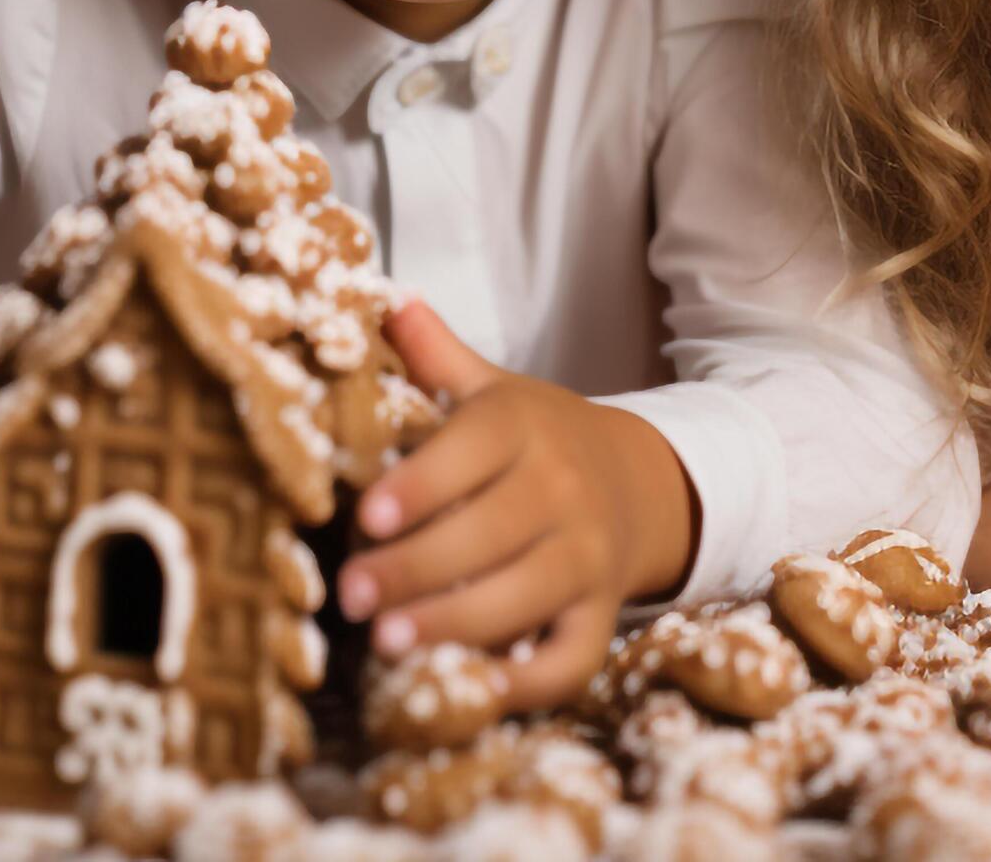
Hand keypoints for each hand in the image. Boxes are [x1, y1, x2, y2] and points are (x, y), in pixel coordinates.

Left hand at [335, 300, 693, 709]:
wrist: (640, 482)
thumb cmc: (536, 441)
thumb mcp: (493, 391)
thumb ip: (438, 357)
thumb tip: (385, 301)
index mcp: (524, 427)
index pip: (474, 451)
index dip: (422, 485)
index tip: (367, 516)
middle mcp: (563, 490)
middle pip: (492, 531)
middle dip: (418, 568)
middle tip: (350, 595)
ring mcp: (588, 557)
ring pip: (527, 595)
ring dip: (456, 623)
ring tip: (387, 643)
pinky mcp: (601, 615)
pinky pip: (572, 657)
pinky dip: (528, 683)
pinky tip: (468, 689)